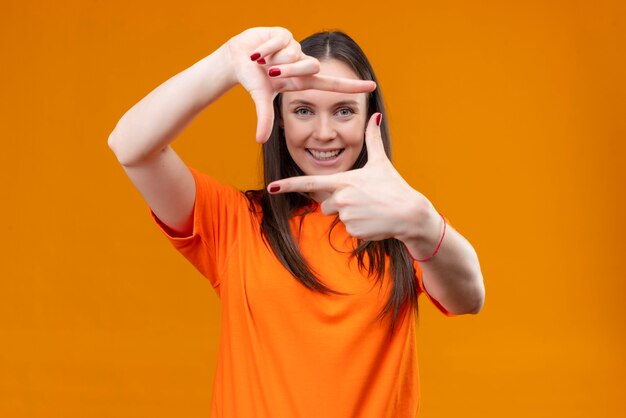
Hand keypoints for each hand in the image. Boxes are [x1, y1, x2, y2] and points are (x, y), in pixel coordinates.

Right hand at [226, 27, 376, 142]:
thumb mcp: (261, 99)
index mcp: (302, 81)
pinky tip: (258, 50)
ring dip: (274, 58)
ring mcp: (296, 49)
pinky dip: (265, 48)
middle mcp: (303, 64)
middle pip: (311, 66)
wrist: (236, 58)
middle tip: (269, 71)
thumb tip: (260, 141)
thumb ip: (264, 118)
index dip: (352, 86)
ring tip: (261, 61)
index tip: (372, 86)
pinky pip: (280, 40)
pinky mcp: (286, 34)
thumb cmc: (252, 79)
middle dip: (288, 69)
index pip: (333, 84)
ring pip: (294, 54)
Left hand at [267, 113, 433, 241]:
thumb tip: (375, 115)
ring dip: (350, 215)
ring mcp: (347, 215)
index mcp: (343, 180)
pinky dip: (359, 226)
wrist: (410, 213)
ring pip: (338, 217)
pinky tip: (373, 220)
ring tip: (370, 209)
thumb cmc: (394, 186)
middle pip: (325, 204)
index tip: (270, 187)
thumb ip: (372, 139)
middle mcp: (341, 198)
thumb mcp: (381, 162)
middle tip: (362, 199)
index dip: (287, 185)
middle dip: (339, 203)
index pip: (309, 182)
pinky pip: (349, 229)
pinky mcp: (353, 230)